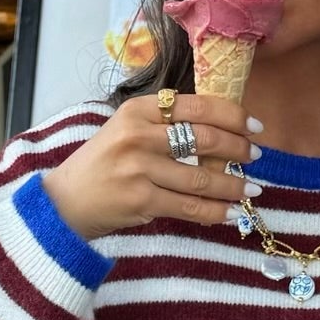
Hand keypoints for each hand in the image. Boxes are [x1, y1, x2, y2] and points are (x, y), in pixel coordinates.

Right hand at [44, 94, 263, 242]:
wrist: (64, 201)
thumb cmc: (102, 164)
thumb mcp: (126, 130)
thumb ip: (165, 125)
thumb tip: (222, 130)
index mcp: (137, 110)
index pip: (197, 106)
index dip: (232, 115)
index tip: (254, 125)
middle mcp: (138, 135)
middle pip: (204, 138)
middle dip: (238, 148)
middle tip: (256, 156)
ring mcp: (139, 168)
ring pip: (202, 178)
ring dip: (234, 185)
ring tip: (253, 189)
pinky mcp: (141, 200)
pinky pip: (189, 207)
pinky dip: (215, 212)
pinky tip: (231, 213)